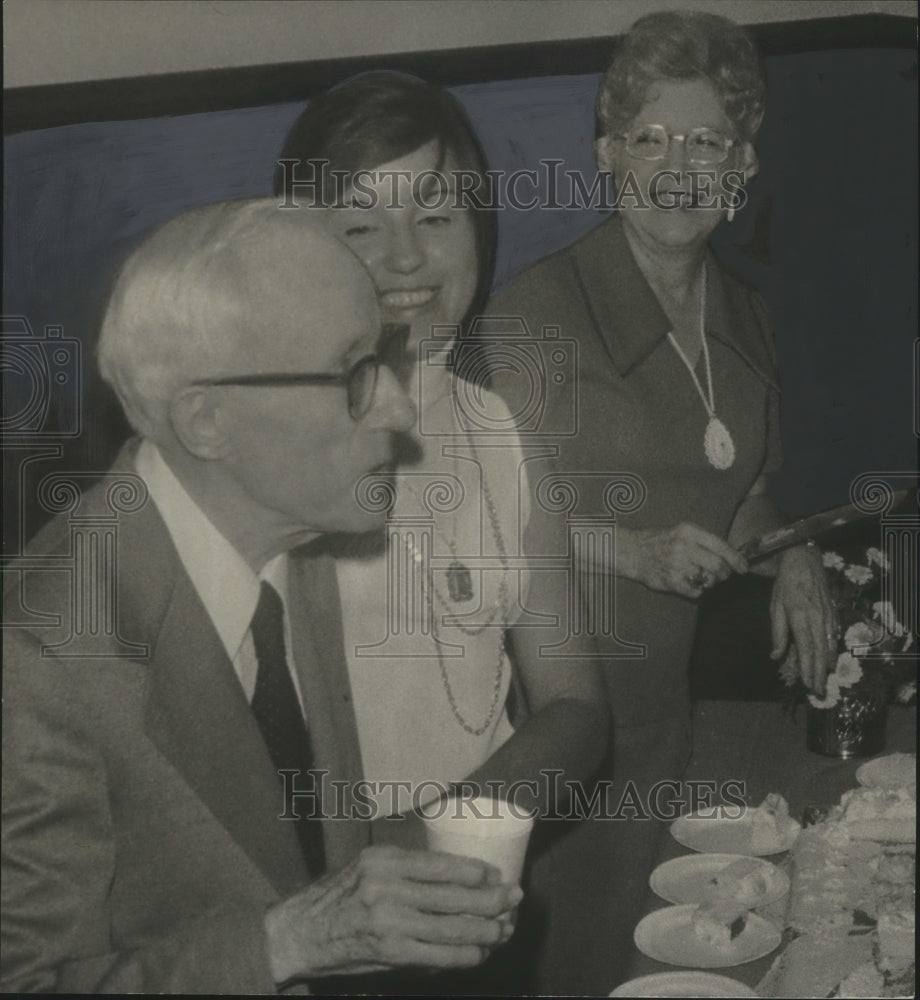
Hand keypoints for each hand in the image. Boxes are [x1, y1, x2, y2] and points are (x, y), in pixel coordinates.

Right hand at [264, 845, 520, 983]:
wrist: (299, 933)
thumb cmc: (337, 897)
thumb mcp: (367, 866)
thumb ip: (404, 869)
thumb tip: (454, 875)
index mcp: (384, 860)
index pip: (441, 864)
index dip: (476, 871)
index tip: (497, 874)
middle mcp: (387, 887)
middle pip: (454, 895)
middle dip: (491, 899)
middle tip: (515, 899)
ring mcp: (389, 922)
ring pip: (452, 928)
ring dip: (486, 930)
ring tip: (505, 929)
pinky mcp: (389, 952)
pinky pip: (438, 956)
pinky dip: (464, 955)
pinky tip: (480, 952)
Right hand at [622, 523, 747, 597]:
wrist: (631, 551)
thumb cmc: (659, 541)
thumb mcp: (681, 531)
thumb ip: (703, 541)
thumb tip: (729, 556)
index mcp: (688, 531)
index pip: (720, 545)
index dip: (735, 558)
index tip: (743, 567)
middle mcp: (684, 546)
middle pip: (718, 565)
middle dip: (724, 573)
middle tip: (722, 575)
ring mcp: (677, 564)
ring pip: (708, 579)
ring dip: (709, 581)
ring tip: (699, 576)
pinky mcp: (671, 580)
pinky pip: (696, 591)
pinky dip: (696, 590)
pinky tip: (687, 582)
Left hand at [769, 544, 836, 695]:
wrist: (804, 560)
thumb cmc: (785, 584)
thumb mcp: (775, 606)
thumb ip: (777, 632)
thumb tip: (775, 656)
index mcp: (800, 617)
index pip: (806, 650)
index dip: (808, 670)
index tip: (808, 685)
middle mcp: (817, 619)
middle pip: (820, 652)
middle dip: (820, 674)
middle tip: (819, 692)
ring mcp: (828, 616)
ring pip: (830, 645)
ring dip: (827, 665)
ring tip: (824, 680)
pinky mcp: (833, 612)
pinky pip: (835, 635)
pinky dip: (833, 650)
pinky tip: (831, 660)